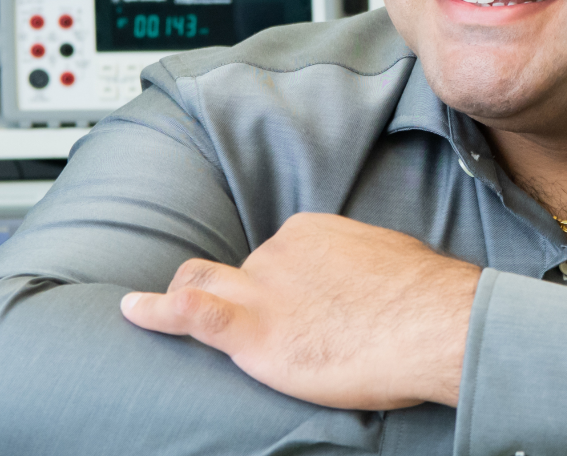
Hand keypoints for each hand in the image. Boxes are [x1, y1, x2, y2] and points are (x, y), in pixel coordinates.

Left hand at [120, 213, 480, 410]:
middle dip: (229, 287)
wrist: (433, 322)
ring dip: (180, 296)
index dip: (280, 284)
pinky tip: (132, 311)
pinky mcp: (257, 332)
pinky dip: (158, 311)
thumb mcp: (389, 261)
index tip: (295, 306)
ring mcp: (264, 291)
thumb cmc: (426, 297)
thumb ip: (359, 268)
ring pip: (204, 285)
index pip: (277, 256)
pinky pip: (195, 316)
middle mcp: (279, 254)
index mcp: (310, 233)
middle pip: (238, 269)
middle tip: (234, 313)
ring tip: (150, 310)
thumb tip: (362, 282)